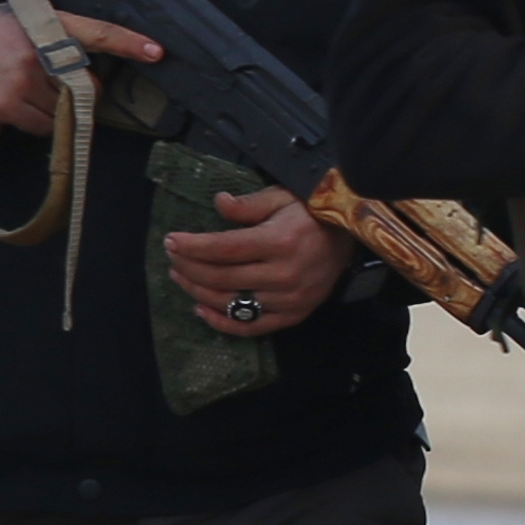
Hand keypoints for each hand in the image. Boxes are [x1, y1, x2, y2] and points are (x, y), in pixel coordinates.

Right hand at [0, 0, 160, 133]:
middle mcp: (35, 52)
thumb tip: (98, 62)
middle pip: (85, 86)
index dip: (128, 43)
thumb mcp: (30, 17)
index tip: (156, 51)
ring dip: (61, 108)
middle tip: (61, 81)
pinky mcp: (6, 106)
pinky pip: (44, 126)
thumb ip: (62, 34)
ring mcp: (20, 81)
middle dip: (83, 90)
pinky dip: (43, 122)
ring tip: (36, 91)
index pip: (97, 33)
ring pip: (65, 109)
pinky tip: (25, 104)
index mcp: (47, 24)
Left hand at [165, 186, 357, 336]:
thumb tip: (218, 203)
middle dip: (189, 267)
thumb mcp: (282, 197)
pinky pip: (252, 326)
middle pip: (221, 276)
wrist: (352, 235)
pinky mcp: (295, 314)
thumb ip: (249, 204)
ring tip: (180, 278)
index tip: (171, 240)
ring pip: (231, 302)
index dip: (192, 246)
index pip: (223, 249)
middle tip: (172, 257)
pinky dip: (223, 322)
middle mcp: (284, 274)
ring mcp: (289, 299)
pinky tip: (201, 309)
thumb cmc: (313, 212)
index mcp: (279, 242)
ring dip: (198, 291)